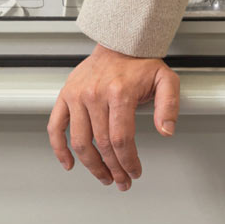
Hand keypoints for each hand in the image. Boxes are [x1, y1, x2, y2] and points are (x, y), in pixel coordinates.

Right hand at [47, 43, 180, 190]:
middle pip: (102, 144)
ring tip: (103, 176)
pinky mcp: (65, 96)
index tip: (134, 172)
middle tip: (121, 180)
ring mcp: (77, 96)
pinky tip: (69, 164)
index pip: (122, 139)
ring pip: (80, 142)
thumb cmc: (142, 63)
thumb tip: (166, 131)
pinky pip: (56, 127)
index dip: (128, 161)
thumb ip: (169, 106)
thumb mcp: (166, 80)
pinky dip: (59, 149)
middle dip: (113, 168)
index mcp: (120, 93)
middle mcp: (95, 95)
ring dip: (91, 165)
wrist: (120, 43)